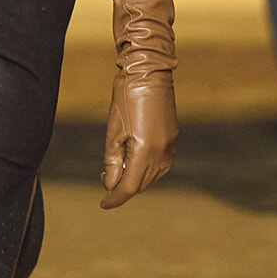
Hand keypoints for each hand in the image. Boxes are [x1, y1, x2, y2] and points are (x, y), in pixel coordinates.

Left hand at [100, 71, 177, 208]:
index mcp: (145, 152)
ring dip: (135, 179)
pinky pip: (161, 166)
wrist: (148, 73)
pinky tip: (134, 160)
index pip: (129, 187)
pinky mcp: (173, 140)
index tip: (103, 204)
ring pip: (152, 178)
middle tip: (105, 177)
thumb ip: (112, 162)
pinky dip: (146, 170)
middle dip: (122, 187)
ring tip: (118, 168)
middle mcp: (161, 154)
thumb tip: (111, 185)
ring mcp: (170, 147)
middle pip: (141, 185)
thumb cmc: (126, 98)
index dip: (114, 198)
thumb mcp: (113, 132)